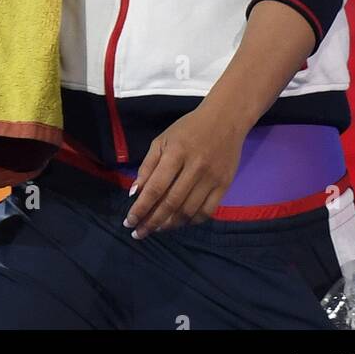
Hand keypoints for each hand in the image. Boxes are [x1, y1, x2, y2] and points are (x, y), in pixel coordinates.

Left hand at [123, 104, 246, 237]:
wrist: (226, 120)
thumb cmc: (188, 128)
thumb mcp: (163, 139)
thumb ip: (148, 166)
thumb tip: (135, 193)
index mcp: (175, 152)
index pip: (155, 188)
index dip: (141, 208)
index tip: (129, 222)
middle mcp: (194, 167)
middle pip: (171, 203)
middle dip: (151, 222)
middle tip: (139, 233)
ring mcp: (212, 178)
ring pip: (188, 211)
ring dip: (169, 224)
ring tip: (156, 229)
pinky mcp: (224, 185)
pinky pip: (206, 212)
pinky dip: (191, 221)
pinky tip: (179, 222)